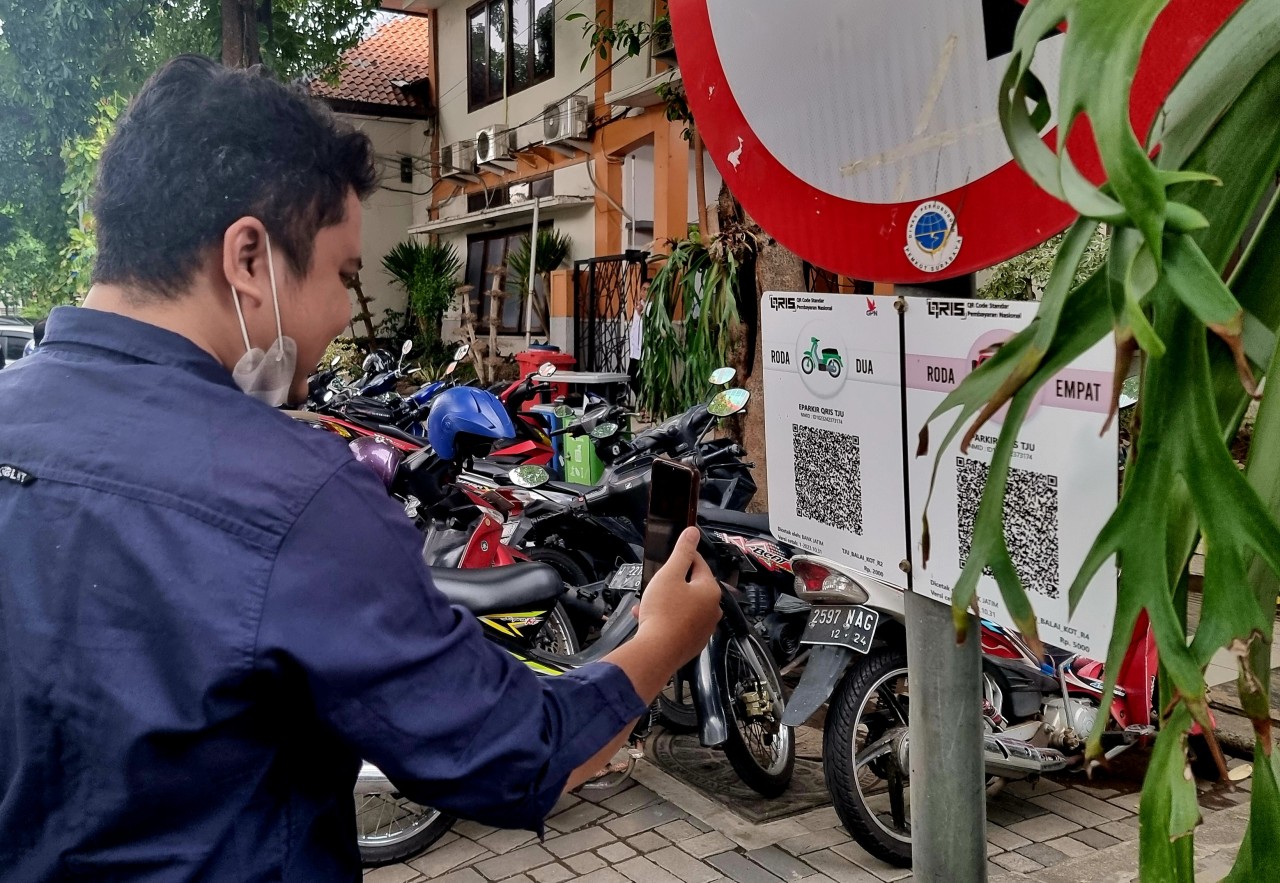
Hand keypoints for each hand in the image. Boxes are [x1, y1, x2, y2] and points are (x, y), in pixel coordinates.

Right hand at [636, 527, 720, 664]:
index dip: (682, 557)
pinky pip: (679, 623)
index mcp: (710, 590)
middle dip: (672, 582)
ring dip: (666, 601)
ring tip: (648, 602)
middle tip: (656, 582)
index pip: (698, 564)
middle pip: (691, 586)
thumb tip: (692, 533)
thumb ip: (682, 552)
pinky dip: (666, 618)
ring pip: (683, 606)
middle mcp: (712, 609)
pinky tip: (647, 618)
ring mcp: (703, 628)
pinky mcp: (692, 642)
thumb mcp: (669, 574)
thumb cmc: (664, 613)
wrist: (657, 652)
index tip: (670, 556)